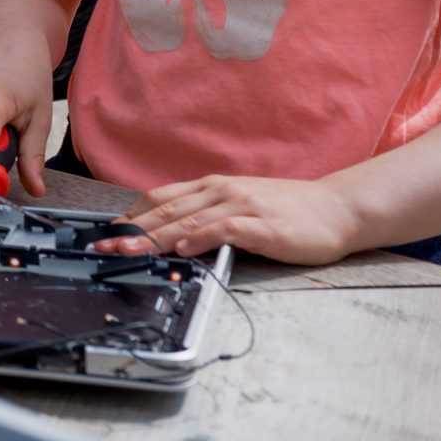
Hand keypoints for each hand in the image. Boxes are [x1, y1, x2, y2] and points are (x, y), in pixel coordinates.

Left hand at [114, 172, 368, 265]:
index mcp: (211, 188)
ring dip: (155, 238)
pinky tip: (184, 249)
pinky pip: (225, 228)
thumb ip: (207, 216)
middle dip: (132, 231)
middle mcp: (221, 191)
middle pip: (165, 210)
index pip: (160, 199)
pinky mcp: (262, 224)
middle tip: (104, 246)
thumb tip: (172, 235)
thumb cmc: (286, 212)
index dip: (130, 216)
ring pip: (188, 220)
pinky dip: (201, 237)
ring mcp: (241, 205)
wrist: (337, 209)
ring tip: (129, 252)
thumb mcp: (239, 207)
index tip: (106, 233)